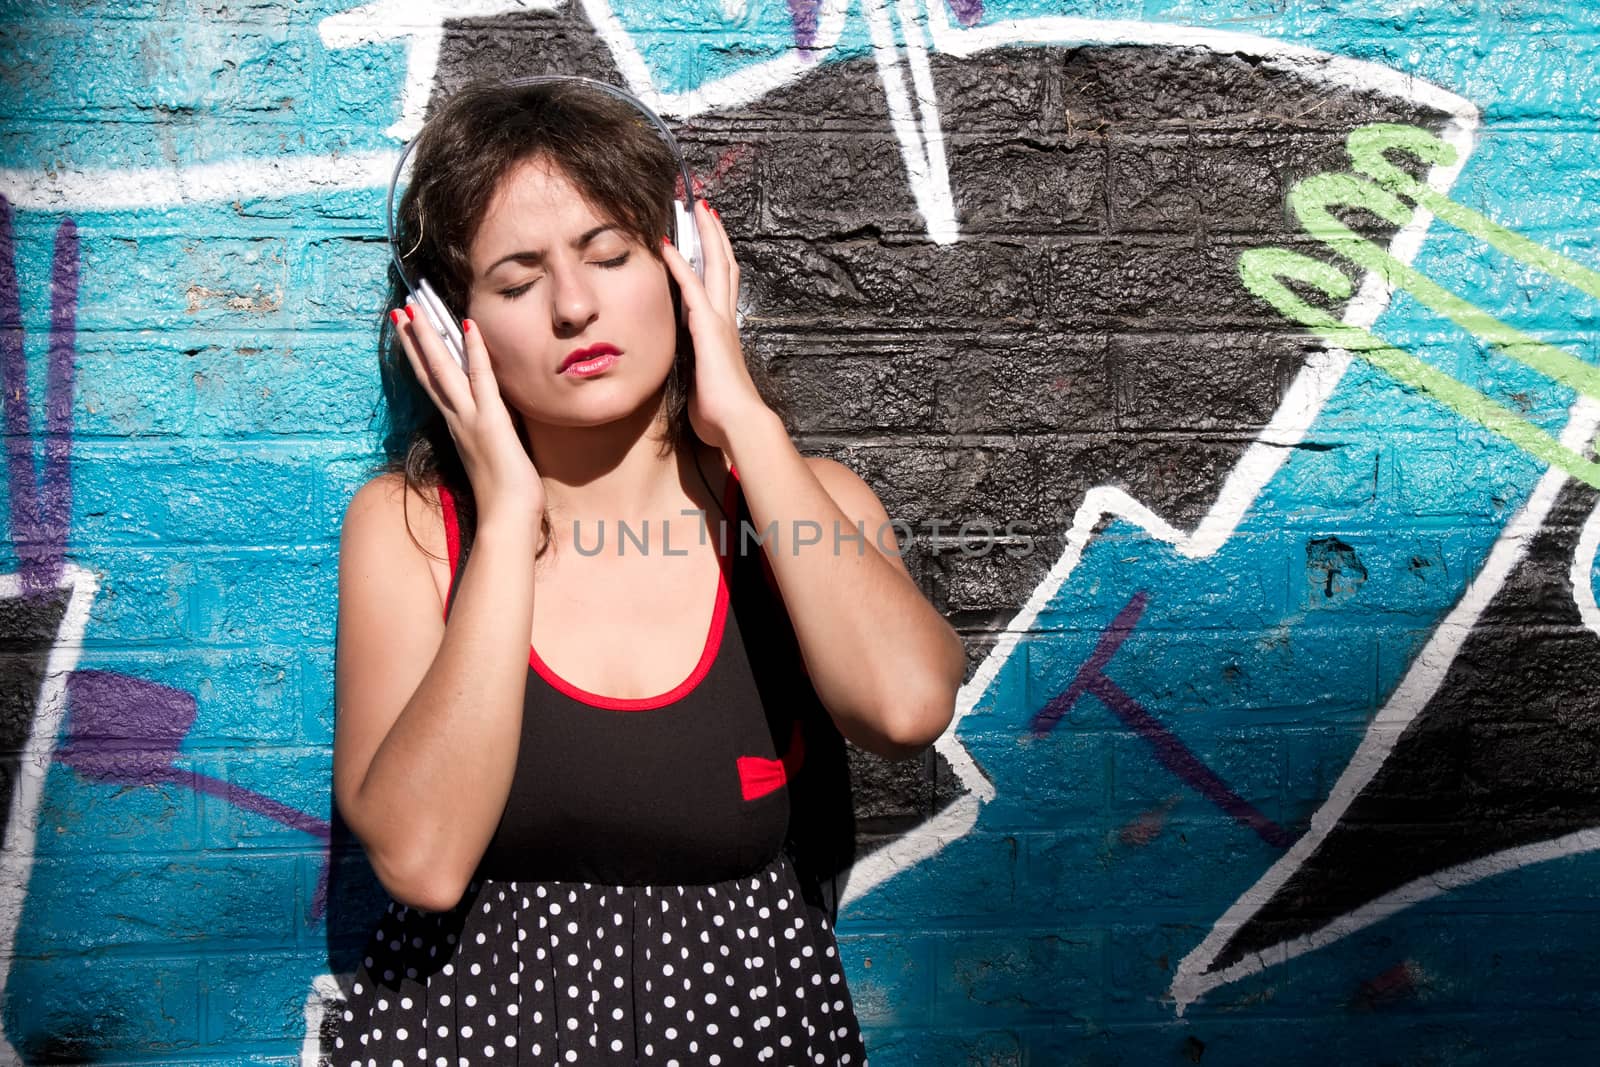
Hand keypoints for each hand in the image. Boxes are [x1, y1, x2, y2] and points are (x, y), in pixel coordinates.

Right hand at [390, 298, 544, 527]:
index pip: (433, 384)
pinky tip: (469, 326)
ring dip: (429, 337)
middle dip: (414, 339)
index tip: (408, 333)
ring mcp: (471, 418)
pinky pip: (482, 379)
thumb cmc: (503, 497)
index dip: (420, 357)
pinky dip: (475, 352)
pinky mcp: (491, 420)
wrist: (506, 518)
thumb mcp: (490, 459)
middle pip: (429, 371)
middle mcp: (457, 419)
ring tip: (415, 309)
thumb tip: (487, 430)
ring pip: (444, 370)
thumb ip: (484, 439)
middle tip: (400, 310)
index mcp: (457, 426)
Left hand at [659, 200, 772, 451]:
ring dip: (705, 236)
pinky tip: (666, 244)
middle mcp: (726, 320)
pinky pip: (691, 288)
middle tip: (706, 208)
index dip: (717, 260)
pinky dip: (678, 265)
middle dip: (715, 235)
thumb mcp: (704, 387)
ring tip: (697, 209)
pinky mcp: (707, 327)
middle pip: (725, 266)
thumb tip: (691, 378)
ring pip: (715, 266)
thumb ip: (697, 373)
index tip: (709, 238)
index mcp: (725, 333)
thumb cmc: (722, 414)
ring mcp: (719, 321)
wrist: (739, 423)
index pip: (722, 286)